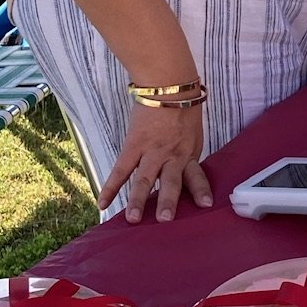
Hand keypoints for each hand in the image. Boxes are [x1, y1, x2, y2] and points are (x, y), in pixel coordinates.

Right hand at [98, 102, 213, 222]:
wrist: (167, 85)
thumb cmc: (183, 108)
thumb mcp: (193, 134)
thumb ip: (187, 154)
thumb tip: (183, 172)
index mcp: (189, 153)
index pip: (196, 176)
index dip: (201, 190)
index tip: (205, 205)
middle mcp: (171, 155)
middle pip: (170, 181)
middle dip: (167, 202)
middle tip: (164, 220)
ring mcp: (151, 151)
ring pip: (144, 179)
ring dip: (137, 200)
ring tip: (132, 219)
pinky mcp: (132, 146)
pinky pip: (120, 169)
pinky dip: (110, 187)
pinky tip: (102, 203)